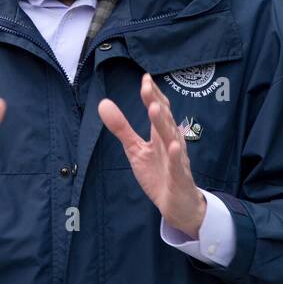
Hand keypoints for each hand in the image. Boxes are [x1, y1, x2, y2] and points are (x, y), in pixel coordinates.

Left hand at [98, 73, 206, 238]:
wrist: (177, 205)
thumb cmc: (159, 174)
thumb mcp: (135, 149)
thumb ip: (121, 128)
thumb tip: (103, 103)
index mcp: (160, 135)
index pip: (159, 110)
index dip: (152, 94)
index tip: (145, 78)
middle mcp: (171, 143)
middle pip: (164, 120)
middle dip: (155, 103)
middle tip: (146, 86)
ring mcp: (176, 160)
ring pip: (171, 138)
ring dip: (164, 123)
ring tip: (155, 108)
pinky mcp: (179, 178)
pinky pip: (177, 165)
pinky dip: (175, 155)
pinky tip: (173, 144)